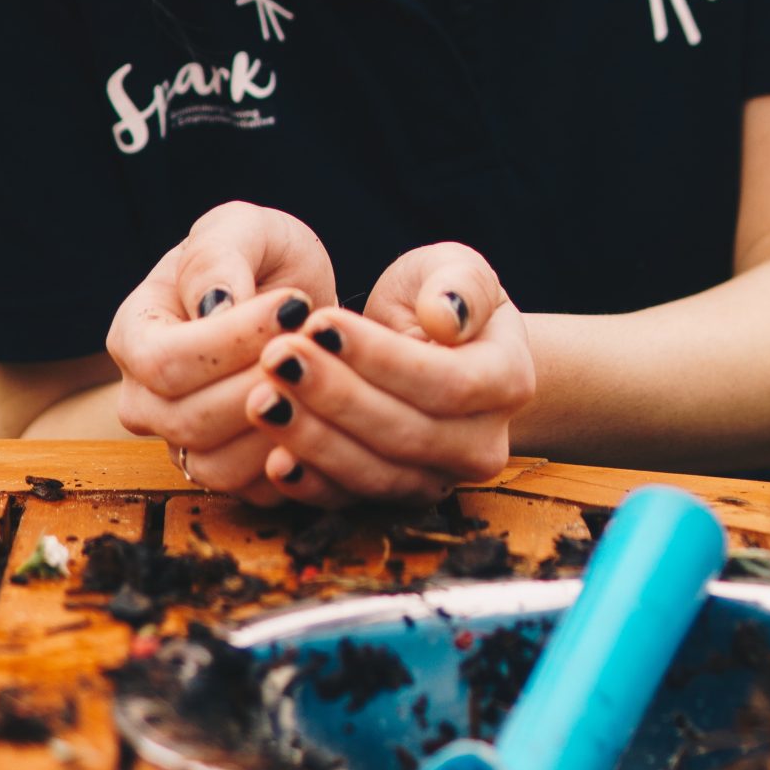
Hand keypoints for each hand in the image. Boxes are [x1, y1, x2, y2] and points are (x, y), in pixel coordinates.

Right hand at [105, 202, 343, 505]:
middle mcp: (144, 398)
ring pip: (216, 468)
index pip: (164, 362)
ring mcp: (181, 443)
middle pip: (187, 421)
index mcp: (134, 334)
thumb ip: (219, 256)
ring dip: (280, 426)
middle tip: (316, 342)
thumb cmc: (257, 254)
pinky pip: (254, 493)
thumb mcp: (240, 228)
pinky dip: (296, 463)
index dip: (230, 343)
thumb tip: (214, 308)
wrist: (290, 295)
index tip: (294, 305)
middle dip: (262, 384)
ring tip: (322, 374)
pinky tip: (328, 414)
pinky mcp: (227, 472)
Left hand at [245, 242, 536, 507]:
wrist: (440, 350)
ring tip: (262, 398)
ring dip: (314, 440)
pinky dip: (312, 484)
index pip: (444, 381)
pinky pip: (354, 500)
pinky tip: (272, 460)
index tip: (319, 322)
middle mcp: (483, 444)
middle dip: (335, 397)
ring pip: (377, 473)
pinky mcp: (398, 497)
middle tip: (275, 358)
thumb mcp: (456, 268)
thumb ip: (459, 283)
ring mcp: (441, 478)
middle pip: (406, 433)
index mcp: (507, 380)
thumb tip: (443, 316)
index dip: (380, 358)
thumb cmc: (442, 297)